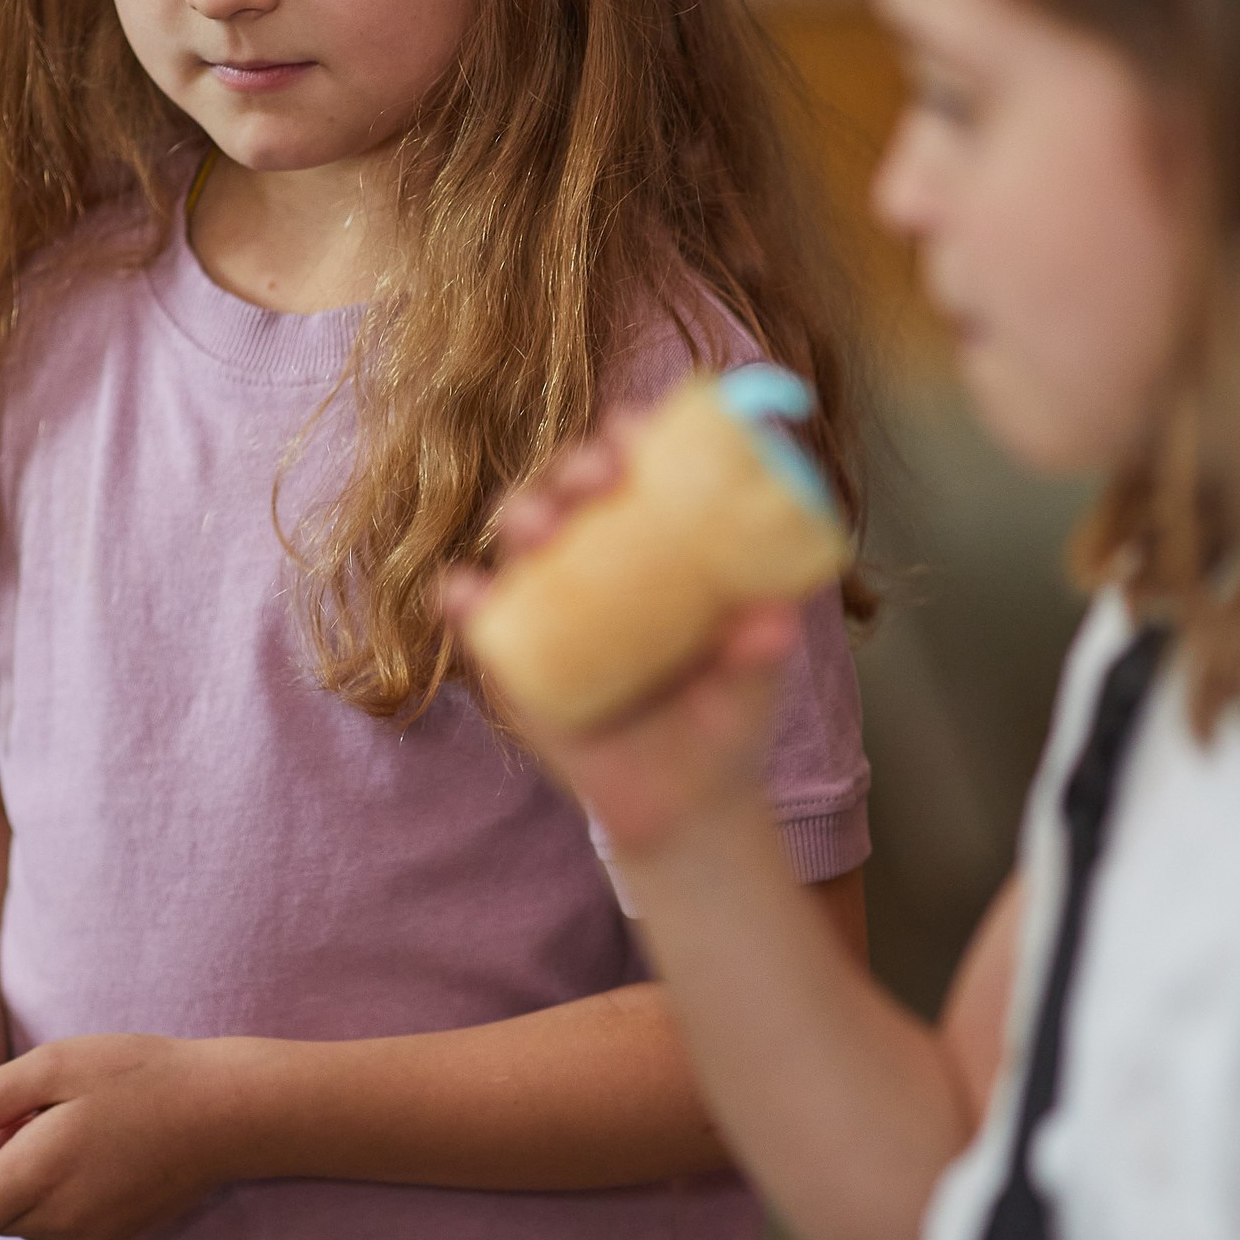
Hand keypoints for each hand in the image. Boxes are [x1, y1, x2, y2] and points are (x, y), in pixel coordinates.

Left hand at [0, 1033, 251, 1239]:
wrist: (228, 1113)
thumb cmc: (142, 1076)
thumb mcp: (55, 1065)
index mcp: (39, 1177)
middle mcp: (57, 1221)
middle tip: (12, 1118)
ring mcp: (85, 1235)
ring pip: (15, 1219)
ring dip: (13, 1180)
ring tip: (52, 1125)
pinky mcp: (107, 1235)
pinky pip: (51, 1220)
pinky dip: (47, 1189)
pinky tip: (81, 1145)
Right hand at [446, 430, 801, 863]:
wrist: (685, 806)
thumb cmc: (725, 720)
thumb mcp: (752, 683)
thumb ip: (760, 651)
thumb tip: (776, 621)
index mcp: (661, 544)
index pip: (638, 470)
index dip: (630, 440)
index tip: (635, 432)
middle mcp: (600, 559)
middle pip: (573, 491)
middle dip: (575, 469)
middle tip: (594, 477)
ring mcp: (553, 604)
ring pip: (523, 537)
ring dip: (523, 516)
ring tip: (536, 528)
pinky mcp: (514, 657)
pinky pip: (478, 619)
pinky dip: (463, 599)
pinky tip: (463, 594)